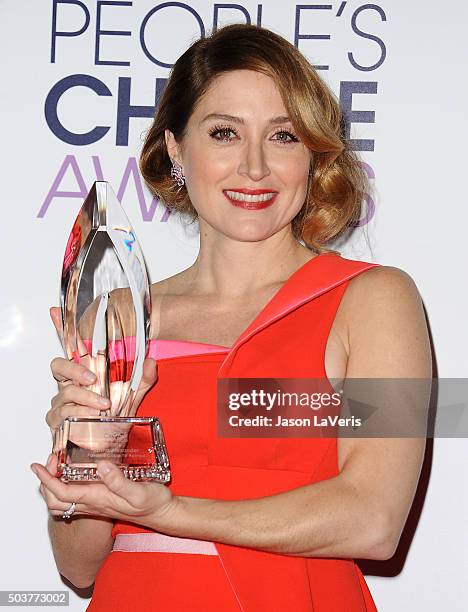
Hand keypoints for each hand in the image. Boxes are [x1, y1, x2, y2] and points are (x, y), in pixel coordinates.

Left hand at [31, 453, 173, 526]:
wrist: (162, 514)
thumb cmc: (152, 503)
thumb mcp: (138, 490)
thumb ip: (119, 480)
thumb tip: (102, 466)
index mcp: (98, 498)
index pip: (62, 492)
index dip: (47, 479)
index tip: (38, 466)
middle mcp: (94, 502)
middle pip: (56, 500)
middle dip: (46, 482)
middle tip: (48, 461)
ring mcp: (97, 503)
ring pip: (64, 501)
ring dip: (53, 486)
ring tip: (56, 466)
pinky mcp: (103, 501)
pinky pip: (76, 498)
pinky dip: (66, 487)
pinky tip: (74, 474)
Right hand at [47, 307, 157, 448]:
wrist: (111, 443)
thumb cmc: (117, 414)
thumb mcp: (135, 392)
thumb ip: (144, 376)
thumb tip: (151, 361)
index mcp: (84, 371)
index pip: (70, 346)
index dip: (60, 327)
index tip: (54, 311)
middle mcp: (69, 384)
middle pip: (58, 366)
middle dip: (74, 370)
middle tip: (92, 379)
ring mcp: (61, 403)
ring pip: (64, 393)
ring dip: (85, 398)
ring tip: (104, 406)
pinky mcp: (58, 422)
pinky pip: (61, 414)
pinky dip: (78, 415)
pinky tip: (91, 418)